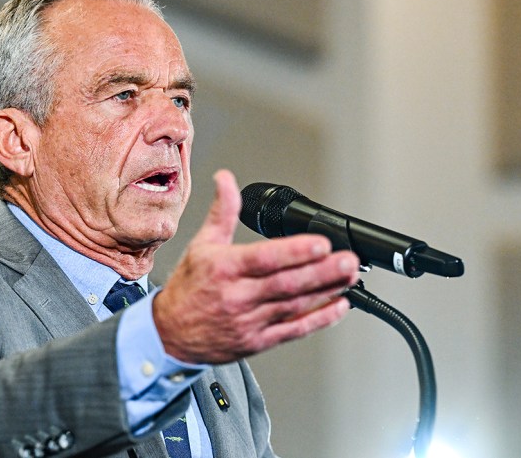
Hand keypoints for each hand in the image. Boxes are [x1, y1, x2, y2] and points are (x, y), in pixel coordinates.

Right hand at [153, 170, 358, 363]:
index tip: (322, 243)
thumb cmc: (188, 288)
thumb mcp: (201, 244)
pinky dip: (319, 319)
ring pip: (294, 306)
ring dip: (326, 291)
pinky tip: (339, 306)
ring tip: (351, 277)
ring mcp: (249, 321)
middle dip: (322, 272)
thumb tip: (226, 179)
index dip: (296, 252)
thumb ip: (223, 212)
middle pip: (286, 283)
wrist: (169, 334)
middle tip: (348, 260)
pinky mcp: (258, 341)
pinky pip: (293, 331)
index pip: (264, 259)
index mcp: (224, 268)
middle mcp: (237, 296)